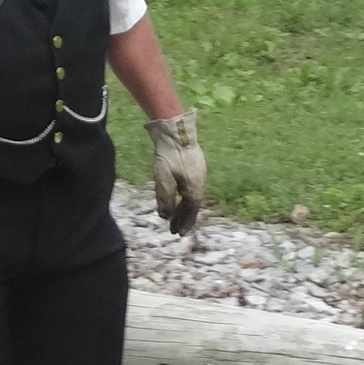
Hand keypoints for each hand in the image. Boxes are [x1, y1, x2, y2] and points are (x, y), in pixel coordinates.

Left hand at [145, 111, 204, 235]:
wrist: (176, 131)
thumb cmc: (169, 156)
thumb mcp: (163, 180)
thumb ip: (165, 199)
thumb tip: (166, 216)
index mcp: (194, 189)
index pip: (190, 211)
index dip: (184, 223)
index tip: (177, 233)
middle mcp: (200, 183)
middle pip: (193, 205)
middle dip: (184, 218)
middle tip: (176, 229)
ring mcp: (200, 173)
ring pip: (193, 196)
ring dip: (185, 207)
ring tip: (176, 214)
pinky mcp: (197, 166)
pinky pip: (193, 187)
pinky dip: (186, 196)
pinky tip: (180, 195)